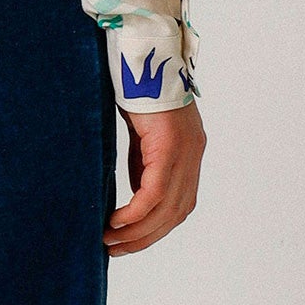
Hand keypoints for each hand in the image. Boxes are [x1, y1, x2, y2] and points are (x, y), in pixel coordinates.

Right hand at [105, 100, 204, 255]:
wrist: (143, 54)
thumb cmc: (138, 88)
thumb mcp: (142, 137)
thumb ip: (143, 165)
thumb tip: (135, 196)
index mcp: (188, 151)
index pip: (179, 204)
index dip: (156, 229)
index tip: (130, 241)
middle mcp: (193, 154)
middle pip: (175, 213)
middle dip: (145, 238)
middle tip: (116, 250)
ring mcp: (185, 150)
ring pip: (166, 208)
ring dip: (138, 231)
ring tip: (111, 241)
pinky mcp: (170, 145)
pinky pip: (155, 192)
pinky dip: (136, 212)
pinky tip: (116, 222)